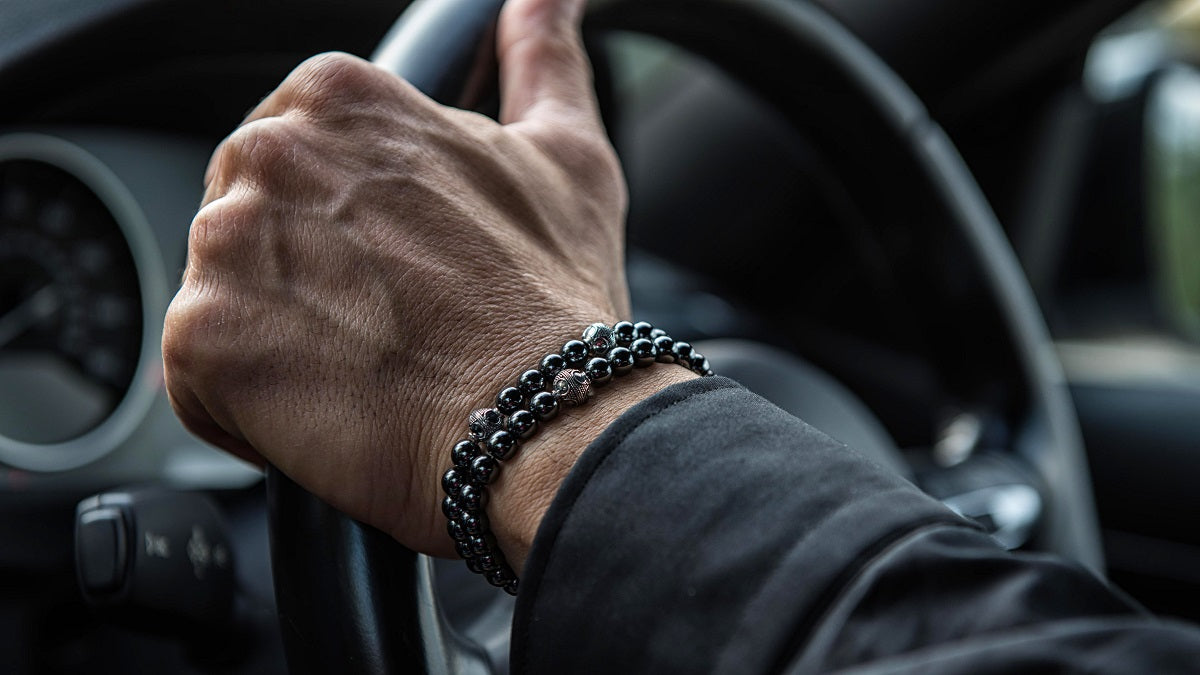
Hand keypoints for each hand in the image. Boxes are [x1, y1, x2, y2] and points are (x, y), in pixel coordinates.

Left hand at [163, 0, 645, 559]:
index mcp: (340, 98)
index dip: (344, 231)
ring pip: (226, 298)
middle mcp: (269, 150)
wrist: (543, 418)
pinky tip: (327, 406)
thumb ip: (541, 59)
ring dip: (281, 340)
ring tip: (365, 368)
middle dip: (306, 279)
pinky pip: (199, 376)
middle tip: (387, 326)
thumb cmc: (555, 298)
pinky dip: (250, 405)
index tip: (392, 270)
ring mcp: (228, 241)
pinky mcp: (202, 336)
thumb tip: (544, 1)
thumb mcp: (564, 156)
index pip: (297, 163)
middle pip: (253, 226)